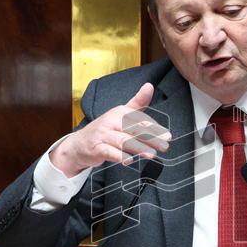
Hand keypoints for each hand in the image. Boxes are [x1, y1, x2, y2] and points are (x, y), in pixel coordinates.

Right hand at [51, 83, 170, 176]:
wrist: (79, 144)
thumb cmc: (105, 130)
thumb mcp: (121, 114)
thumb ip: (138, 103)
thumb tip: (150, 86)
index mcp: (120, 112)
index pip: (140, 119)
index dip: (155, 128)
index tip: (167, 136)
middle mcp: (111, 121)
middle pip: (133, 129)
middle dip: (150, 138)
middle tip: (164, 146)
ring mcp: (102, 135)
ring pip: (123, 141)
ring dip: (138, 147)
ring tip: (151, 154)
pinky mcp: (96, 148)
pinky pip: (108, 152)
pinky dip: (119, 156)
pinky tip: (129, 160)